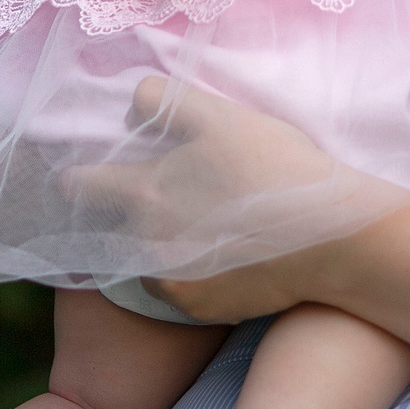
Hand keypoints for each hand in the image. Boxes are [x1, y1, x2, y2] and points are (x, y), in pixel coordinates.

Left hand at [61, 78, 403, 319]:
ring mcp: (169, 279)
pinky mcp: (196, 307)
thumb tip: (130, 104)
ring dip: (157, 243)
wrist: (332, 237)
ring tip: (201, 226)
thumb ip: (164, 102)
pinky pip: (175, 285)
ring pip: (143, 257)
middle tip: (164, 199)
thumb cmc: (275, 167)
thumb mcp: (220, 116)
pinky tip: (221, 253)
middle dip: (125, 212)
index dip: (78, 178)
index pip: (82, 185)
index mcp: (143, 191)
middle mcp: (144, 242)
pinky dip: (188, 271)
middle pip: (113, 225)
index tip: (77, 177)